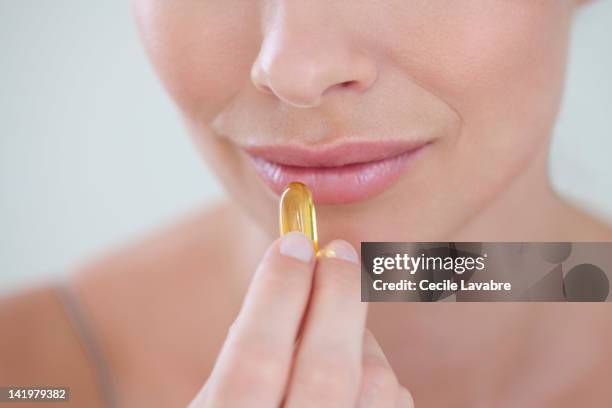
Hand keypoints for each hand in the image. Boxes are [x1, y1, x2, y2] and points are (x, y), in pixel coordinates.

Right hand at [188, 232, 413, 406]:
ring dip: (361, 337)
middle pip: (326, 371)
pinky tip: (358, 372)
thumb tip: (294, 283)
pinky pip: (394, 407)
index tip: (293, 242)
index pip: (254, 360)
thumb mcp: (215, 404)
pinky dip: (381, 376)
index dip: (276, 294)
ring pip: (374, 387)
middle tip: (337, 251)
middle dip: (335, 297)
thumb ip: (246, 358)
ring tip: (338, 321)